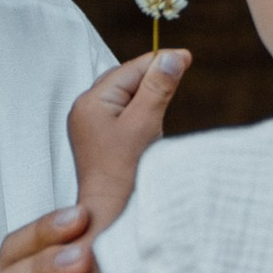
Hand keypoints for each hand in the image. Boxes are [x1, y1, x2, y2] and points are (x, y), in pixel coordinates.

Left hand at [67, 46, 188, 230]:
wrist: (110, 216)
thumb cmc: (124, 174)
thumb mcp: (145, 124)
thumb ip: (158, 87)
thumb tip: (173, 56)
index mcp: (90, 102)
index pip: (129, 70)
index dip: (159, 62)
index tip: (187, 56)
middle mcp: (85, 110)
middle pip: (125, 81)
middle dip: (152, 78)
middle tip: (182, 73)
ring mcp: (90, 126)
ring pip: (125, 98)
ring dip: (148, 97)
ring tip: (167, 102)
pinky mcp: (99, 141)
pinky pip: (123, 115)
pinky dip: (141, 113)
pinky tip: (151, 124)